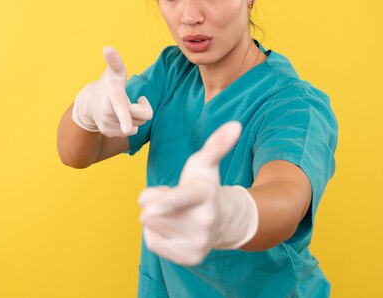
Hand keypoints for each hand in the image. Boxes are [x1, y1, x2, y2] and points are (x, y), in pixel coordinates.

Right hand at [72, 46, 152, 136]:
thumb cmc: (108, 84)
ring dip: (136, 117)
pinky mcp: (108, 133)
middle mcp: (108, 112)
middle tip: (138, 99)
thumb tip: (107, 48)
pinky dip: (130, 125)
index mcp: (113, 96)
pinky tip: (120, 117)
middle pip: (142, 117)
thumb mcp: (113, 72)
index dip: (125, 118)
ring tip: (126, 107)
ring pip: (137, 126)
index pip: (122, 108)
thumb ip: (115, 61)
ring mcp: (107, 124)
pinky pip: (131, 132)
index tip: (127, 128)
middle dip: (143, 108)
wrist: (89, 103)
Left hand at [138, 122, 258, 265]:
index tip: (147, 206)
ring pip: (151, 227)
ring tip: (174, 213)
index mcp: (205, 194)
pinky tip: (172, 228)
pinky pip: (153, 243)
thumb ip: (216, 144)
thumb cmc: (204, 186)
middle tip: (172, 199)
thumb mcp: (206, 163)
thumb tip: (236, 124)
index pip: (181, 197)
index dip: (164, 201)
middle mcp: (204, 220)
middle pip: (152, 212)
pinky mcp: (190, 258)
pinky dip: (156, 234)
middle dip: (154, 202)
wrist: (222, 220)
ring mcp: (198, 242)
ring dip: (155, 218)